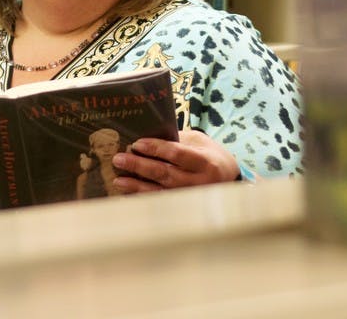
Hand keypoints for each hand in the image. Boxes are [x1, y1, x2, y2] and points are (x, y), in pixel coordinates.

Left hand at [109, 130, 239, 193]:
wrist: (228, 179)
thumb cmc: (209, 155)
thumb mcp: (198, 141)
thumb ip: (176, 140)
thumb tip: (146, 138)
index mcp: (205, 162)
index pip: (177, 154)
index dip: (156, 149)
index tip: (137, 144)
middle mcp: (199, 182)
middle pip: (165, 174)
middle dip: (139, 166)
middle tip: (119, 159)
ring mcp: (191, 198)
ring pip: (160, 192)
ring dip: (137, 186)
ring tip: (118, 180)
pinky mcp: (184, 208)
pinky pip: (160, 204)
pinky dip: (143, 199)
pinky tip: (128, 194)